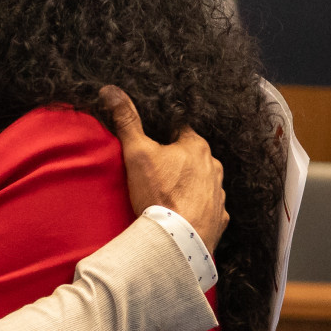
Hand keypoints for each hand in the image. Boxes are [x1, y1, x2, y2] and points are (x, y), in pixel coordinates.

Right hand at [104, 85, 227, 251]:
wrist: (177, 240)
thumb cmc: (158, 194)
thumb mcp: (136, 152)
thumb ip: (127, 120)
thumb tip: (111, 90)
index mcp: (196, 146)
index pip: (180, 129)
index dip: (164, 134)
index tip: (152, 144)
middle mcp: (213, 166)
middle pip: (193, 155)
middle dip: (178, 160)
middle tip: (156, 172)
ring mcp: (219, 193)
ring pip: (203, 181)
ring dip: (189, 185)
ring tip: (168, 195)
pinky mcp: (219, 218)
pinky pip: (208, 208)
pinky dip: (197, 209)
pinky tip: (182, 215)